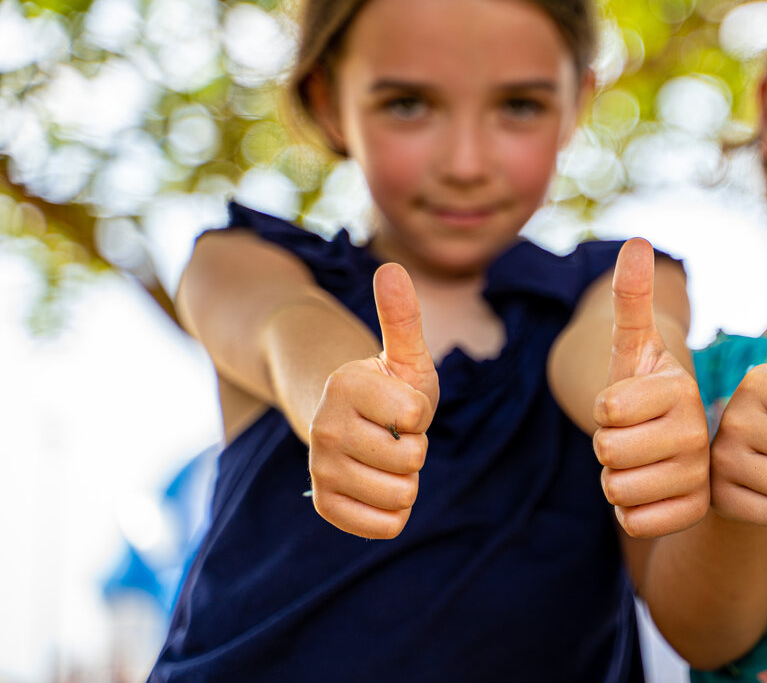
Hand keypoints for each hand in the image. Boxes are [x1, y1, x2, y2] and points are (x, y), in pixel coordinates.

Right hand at [309, 263, 438, 538]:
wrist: (353, 423)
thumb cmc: (389, 385)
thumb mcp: (404, 353)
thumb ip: (402, 316)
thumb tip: (392, 267)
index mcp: (345, 385)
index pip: (414, 415)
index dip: (419, 412)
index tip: (401, 403)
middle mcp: (324, 427)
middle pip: (411, 459)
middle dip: (416, 447)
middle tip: (395, 432)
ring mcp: (320, 468)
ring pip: (400, 495)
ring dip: (407, 479)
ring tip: (388, 456)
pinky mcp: (325, 504)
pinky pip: (384, 526)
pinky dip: (395, 512)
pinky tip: (381, 485)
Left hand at [593, 238, 709, 537]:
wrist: (671, 447)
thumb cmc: (644, 391)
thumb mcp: (634, 346)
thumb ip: (632, 297)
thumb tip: (636, 242)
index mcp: (679, 390)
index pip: (606, 410)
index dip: (603, 410)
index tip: (625, 405)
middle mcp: (698, 433)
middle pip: (608, 452)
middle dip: (605, 447)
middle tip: (630, 437)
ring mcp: (699, 477)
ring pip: (617, 490)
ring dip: (616, 480)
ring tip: (639, 463)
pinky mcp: (692, 515)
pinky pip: (633, 520)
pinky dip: (630, 511)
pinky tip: (649, 493)